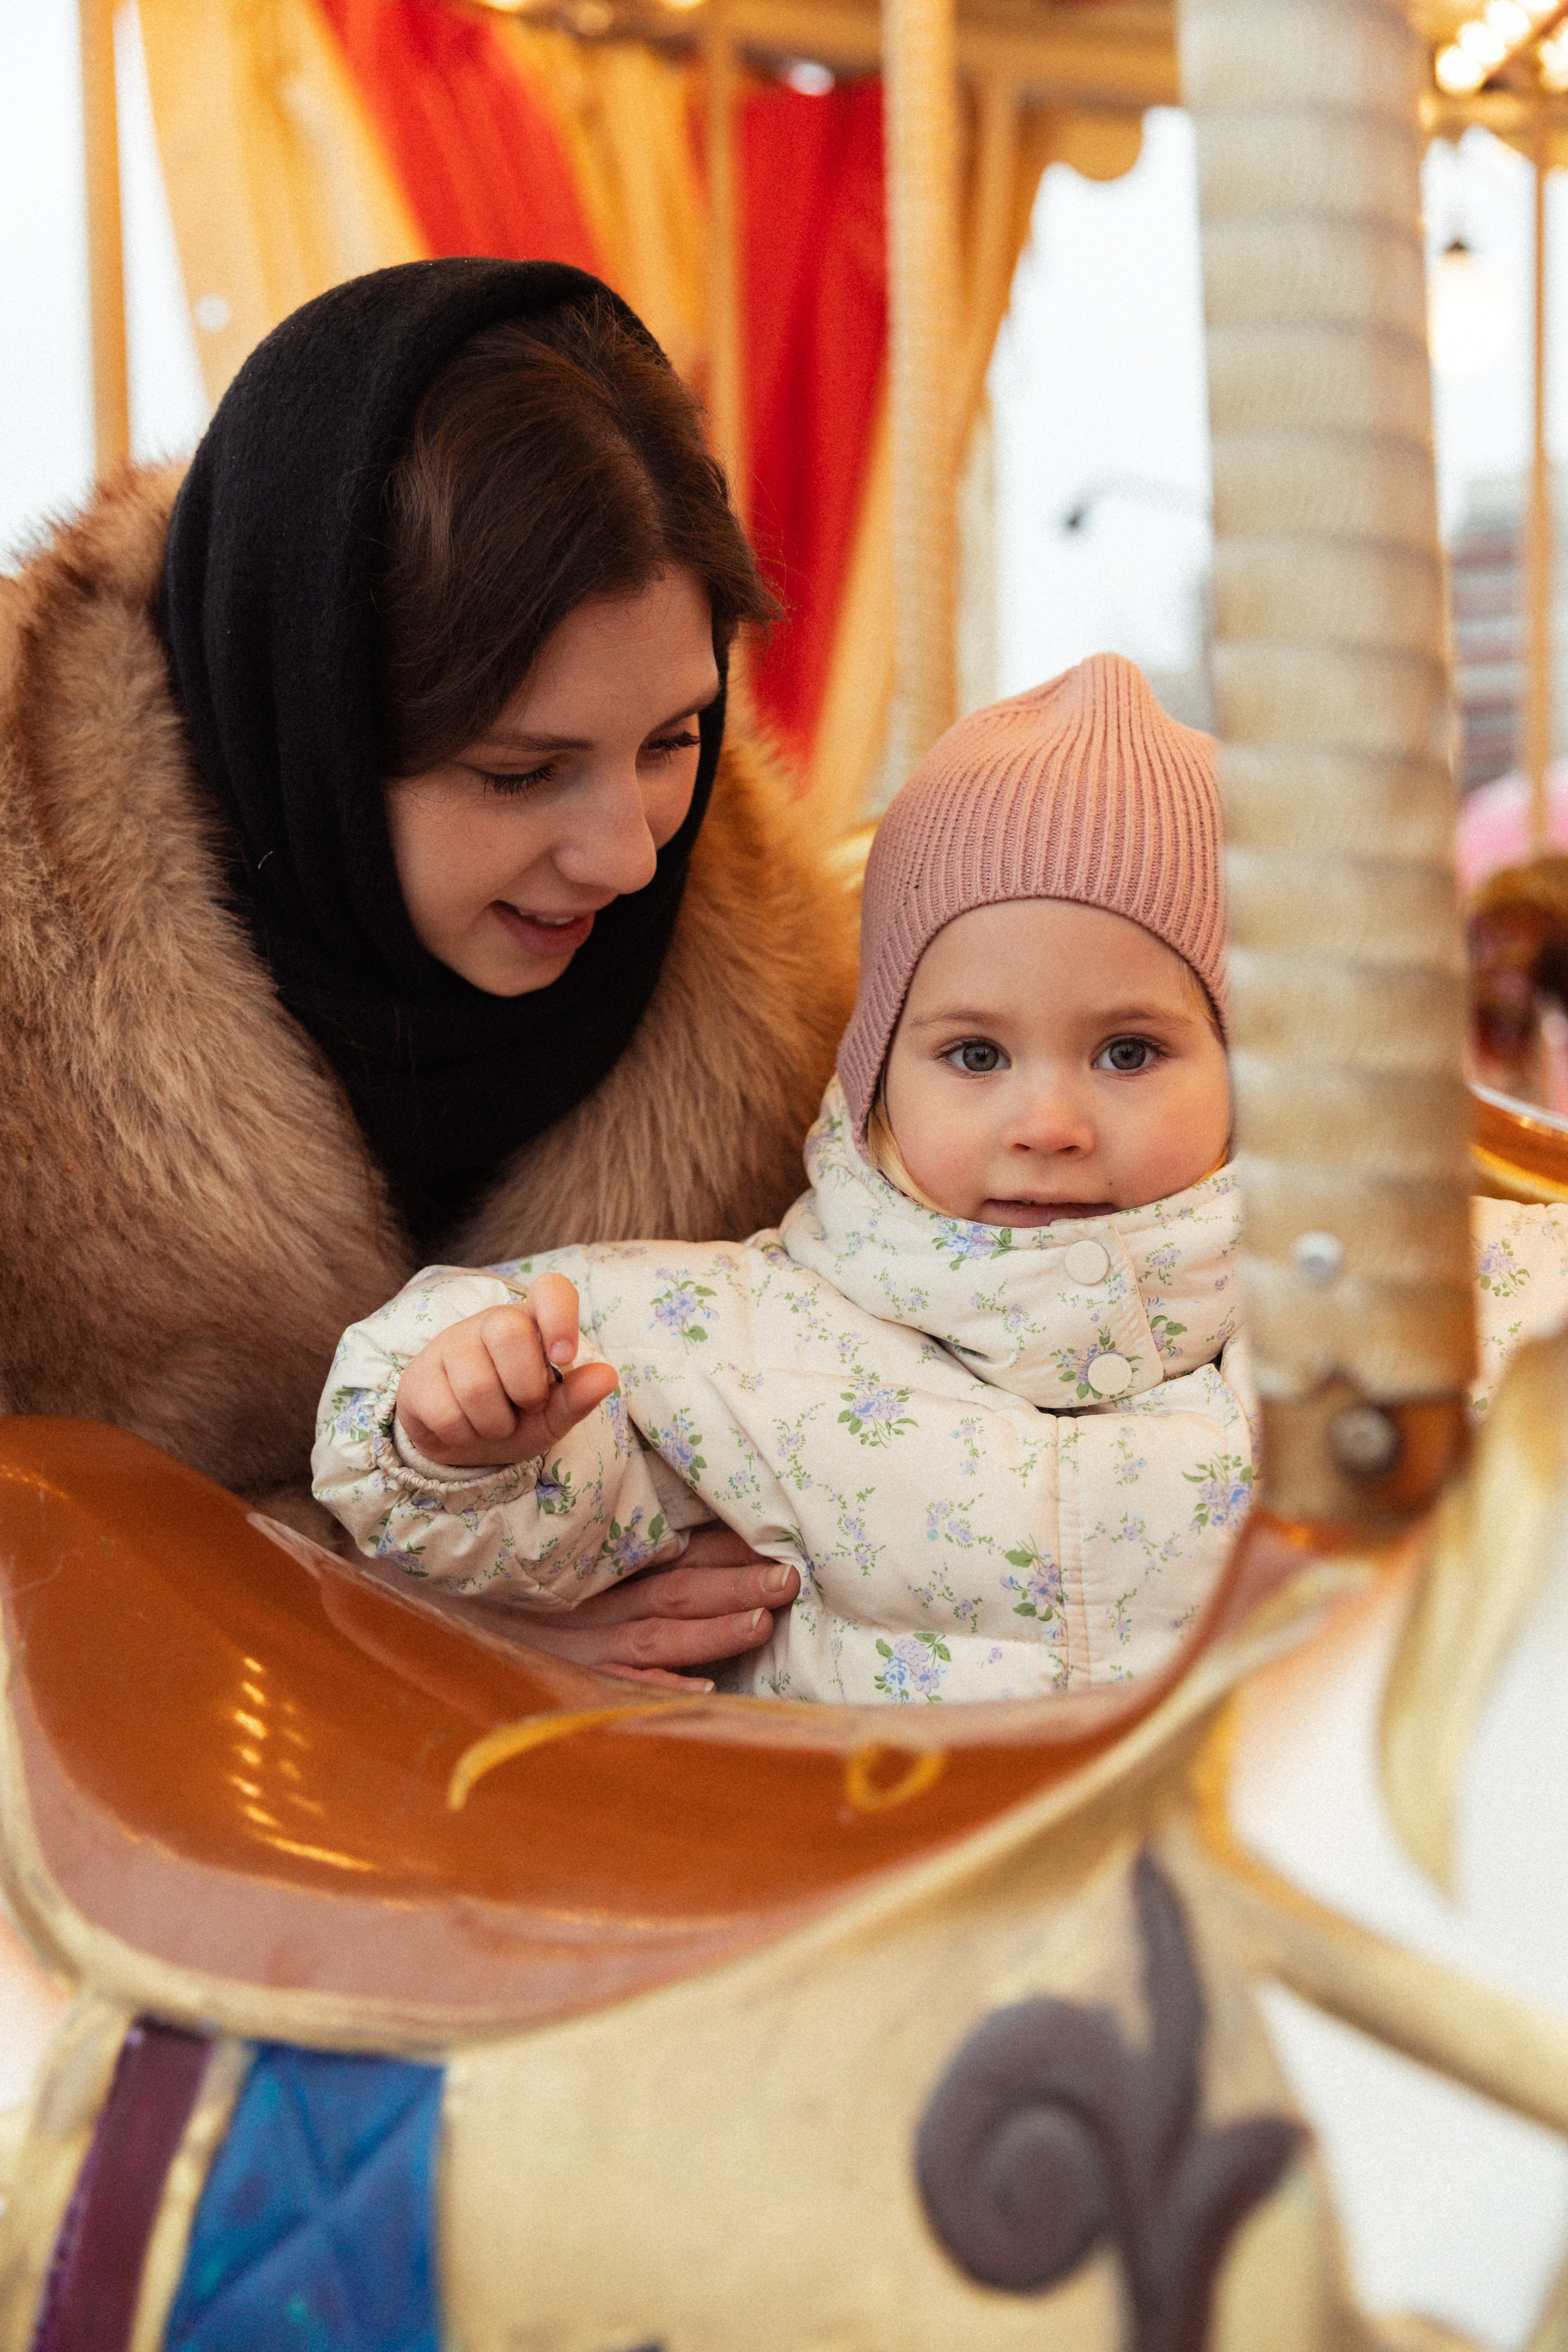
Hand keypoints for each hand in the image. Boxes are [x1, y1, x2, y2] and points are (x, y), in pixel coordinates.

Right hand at [396, 1274, 618, 1468]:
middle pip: (509, 1332)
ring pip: (476, 1385)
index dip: (559, 1316)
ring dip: (494, 1423)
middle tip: (525, 1406)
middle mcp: (490, 1322)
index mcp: (533, 1323)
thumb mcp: (553, 1415)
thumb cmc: (517, 1418)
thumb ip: (578, 1398)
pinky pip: (445, 1412)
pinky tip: (463, 1428)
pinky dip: (463, 1435)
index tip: (564, 1357)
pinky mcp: (417, 1376)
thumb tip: (607, 1376)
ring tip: (493, 1423)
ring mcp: (449, 1344)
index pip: (550, 1290)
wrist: (464, 1445)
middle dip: (525, 1388)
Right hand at [511, 1522, 802, 1691]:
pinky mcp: (573, 1686)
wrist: (446, 1627)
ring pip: (660, 1636)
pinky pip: (623, 1691)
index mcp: (605, 1567)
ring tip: (761, 1622)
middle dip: (735, 1583)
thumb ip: (620, 1546)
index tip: (774, 1534)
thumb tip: (687, 1533)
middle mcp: (599, 1606)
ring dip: (713, 1631)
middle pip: (678, 1590)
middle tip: (788, 1577)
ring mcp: (588, 1650)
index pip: (676, 1550)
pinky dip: (662, 1690)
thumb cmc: (515, 1592)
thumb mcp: (564, 1560)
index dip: (726, 1544)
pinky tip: (702, 1692)